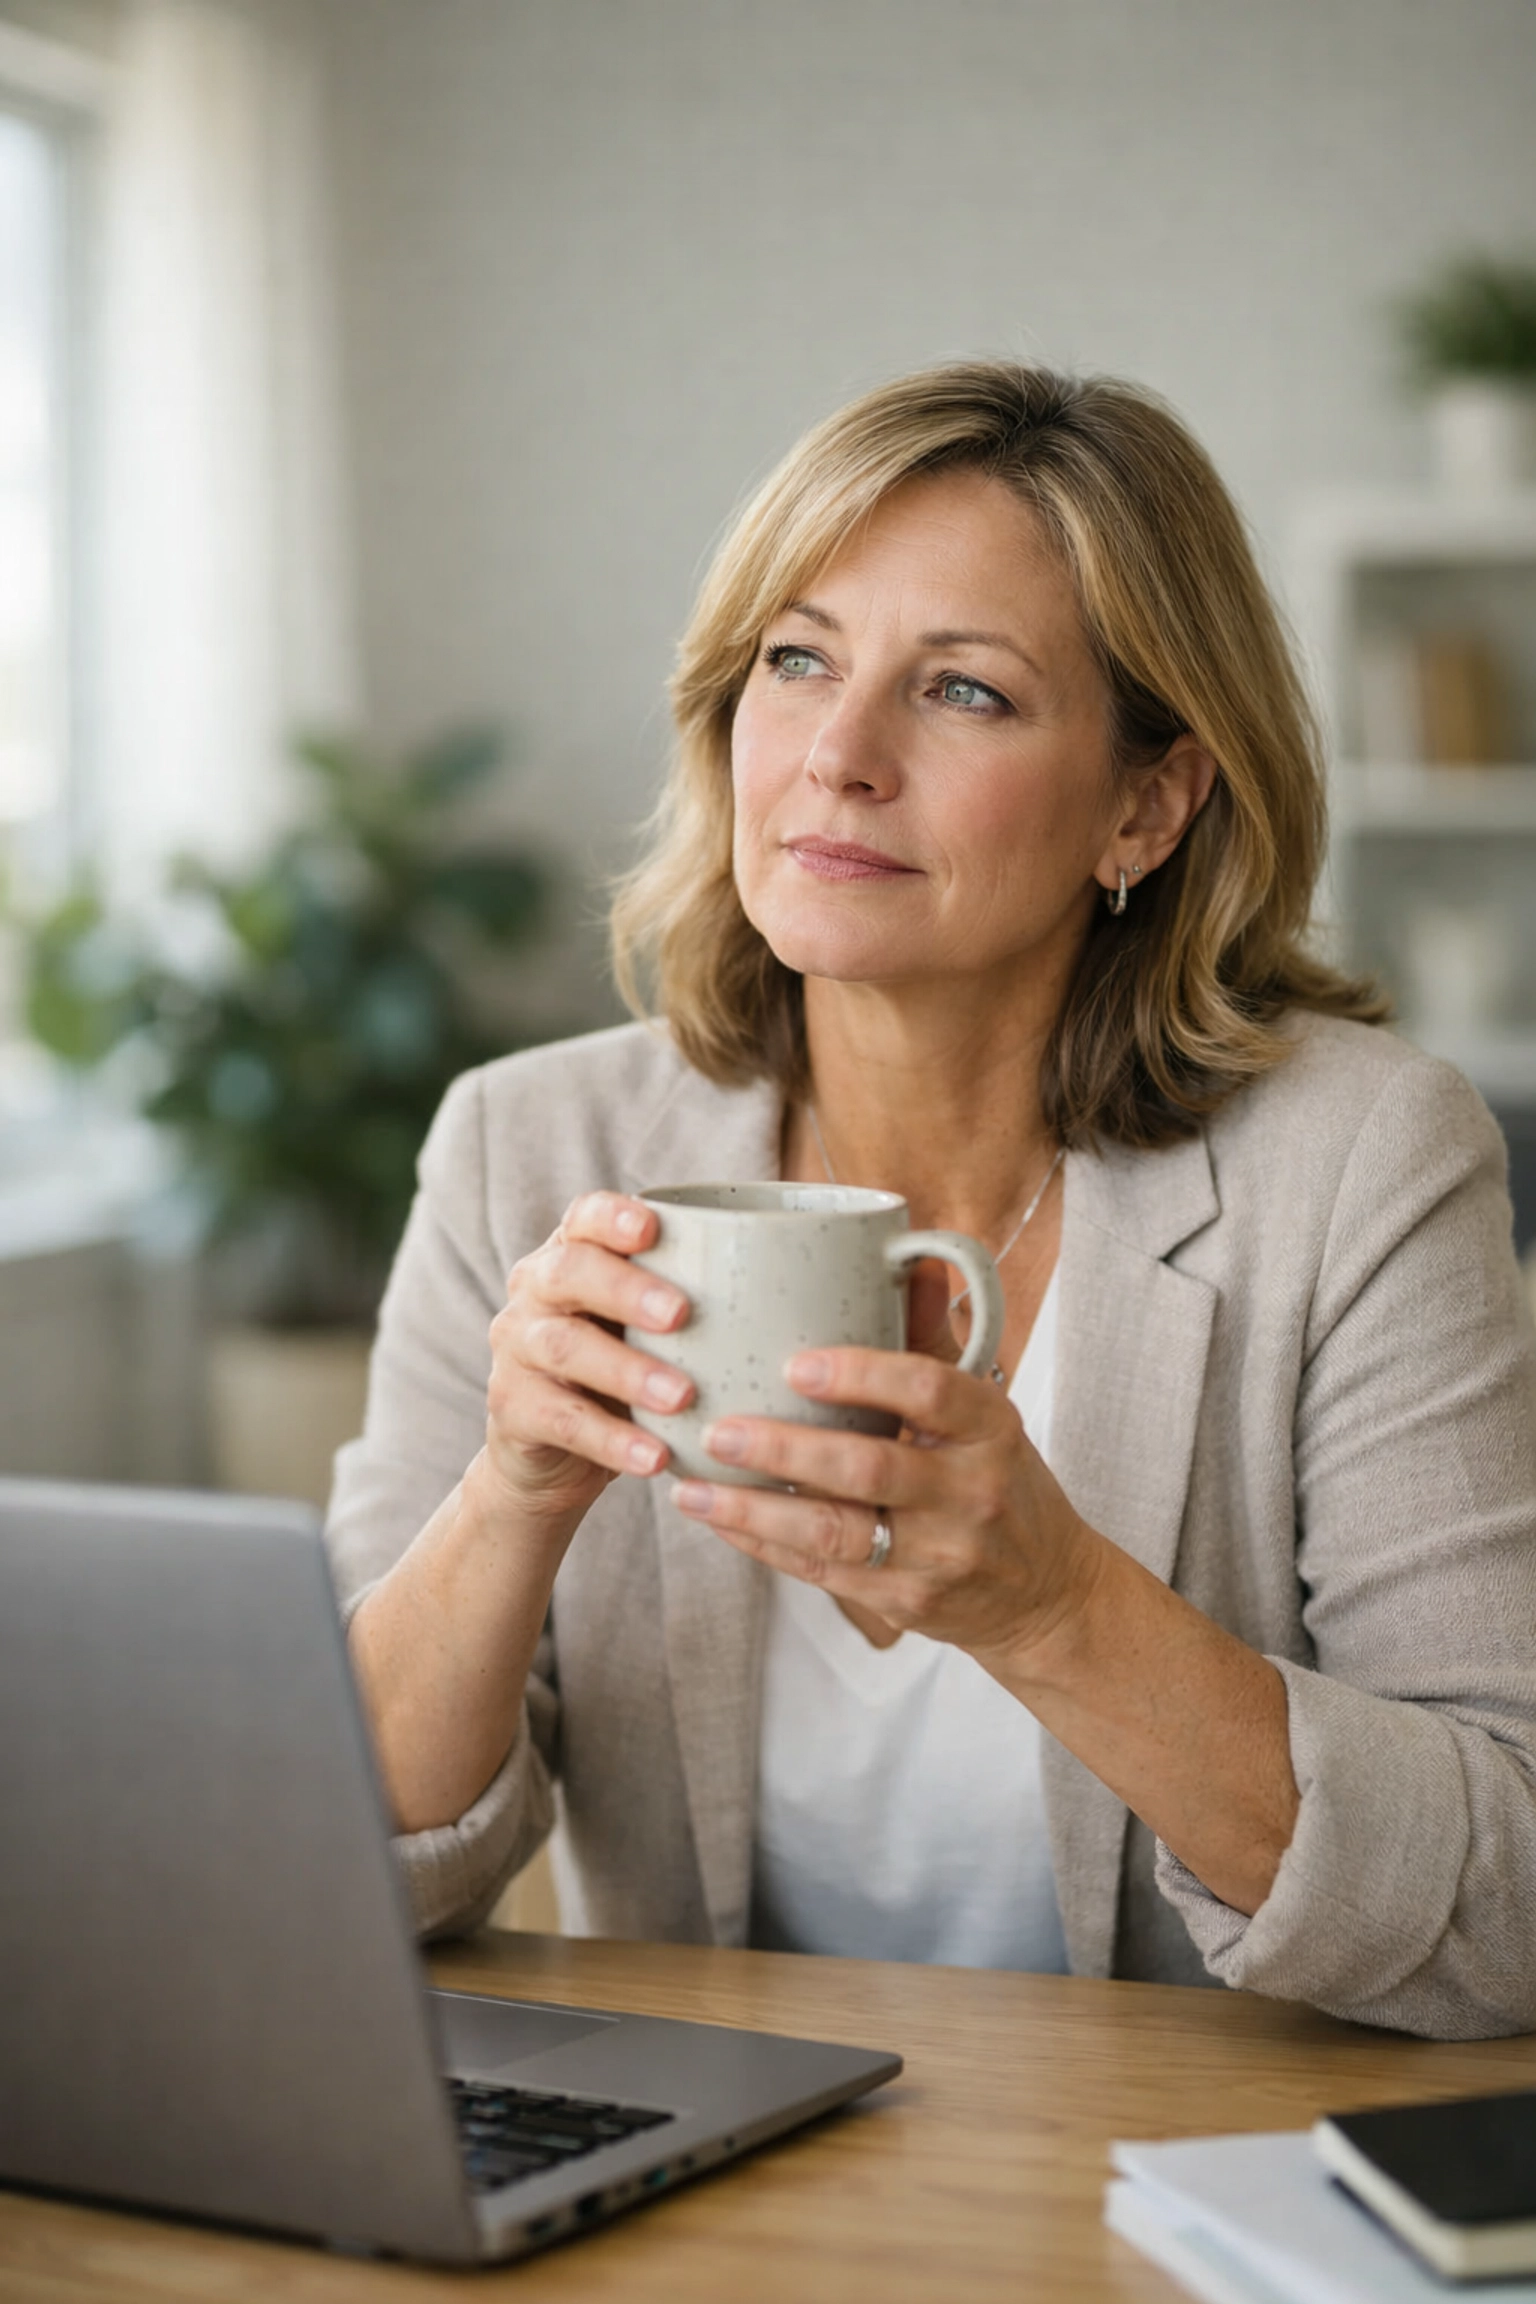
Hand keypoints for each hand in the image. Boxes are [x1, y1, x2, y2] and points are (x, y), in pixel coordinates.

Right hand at [482, 1191, 694, 1533]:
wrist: (558, 1458)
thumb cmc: (629, 1374)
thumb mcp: (658, 1332)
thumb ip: (706, 1302)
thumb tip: (828, 1284)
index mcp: (575, 1254)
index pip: (584, 1216)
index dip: (613, 1217)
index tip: (653, 1228)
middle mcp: (537, 1291)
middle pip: (570, 1273)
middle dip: (626, 1290)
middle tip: (681, 1314)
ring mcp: (518, 1349)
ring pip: (566, 1348)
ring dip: (628, 1371)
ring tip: (682, 1398)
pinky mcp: (512, 1408)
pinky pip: (561, 1419)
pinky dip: (612, 1441)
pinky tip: (656, 1459)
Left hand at [669, 1342, 1100, 1667]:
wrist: (1046, 1590)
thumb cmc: (998, 1480)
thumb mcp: (983, 1413)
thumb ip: (933, 1342)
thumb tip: (908, 1258)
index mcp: (990, 1428)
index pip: (929, 1390)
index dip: (860, 1374)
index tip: (794, 1364)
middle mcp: (970, 1491)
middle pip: (870, 1467)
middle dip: (784, 1449)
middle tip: (718, 1429)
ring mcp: (939, 1555)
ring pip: (834, 1532)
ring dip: (754, 1509)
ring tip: (692, 1487)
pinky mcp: (907, 1602)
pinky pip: (822, 1572)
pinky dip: (763, 1545)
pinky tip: (719, 1520)